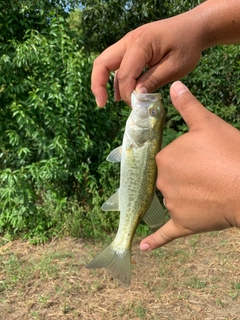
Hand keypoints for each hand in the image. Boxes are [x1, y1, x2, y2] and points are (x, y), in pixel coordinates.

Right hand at [91, 11, 204, 106]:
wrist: (193, 27)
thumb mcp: (174, 67)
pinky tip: (120, 93)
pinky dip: (114, 78)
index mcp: (140, 44)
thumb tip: (135, 95)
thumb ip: (153, 80)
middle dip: (98, 85)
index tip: (135, 106)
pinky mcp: (131, 48)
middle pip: (102, 63)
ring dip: (103, 81)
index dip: (126, 93)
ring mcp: (128, 43)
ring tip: (107, 102)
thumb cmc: (187, 46)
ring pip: (105, 62)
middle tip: (101, 104)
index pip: (124, 74)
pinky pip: (116, 63)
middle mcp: (129, 41)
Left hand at [140, 81, 239, 250]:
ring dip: (186, 197)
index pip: (165, 157)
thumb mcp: (207, 124)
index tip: (198, 158)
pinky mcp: (182, 225)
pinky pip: (165, 234)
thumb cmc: (228, 152)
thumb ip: (187, 106)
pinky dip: (154, 241)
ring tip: (209, 190)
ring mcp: (171, 205)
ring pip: (172, 200)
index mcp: (164, 159)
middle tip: (207, 174)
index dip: (182, 157)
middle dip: (183, 176)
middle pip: (167, 178)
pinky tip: (143, 247)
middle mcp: (161, 182)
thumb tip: (174, 85)